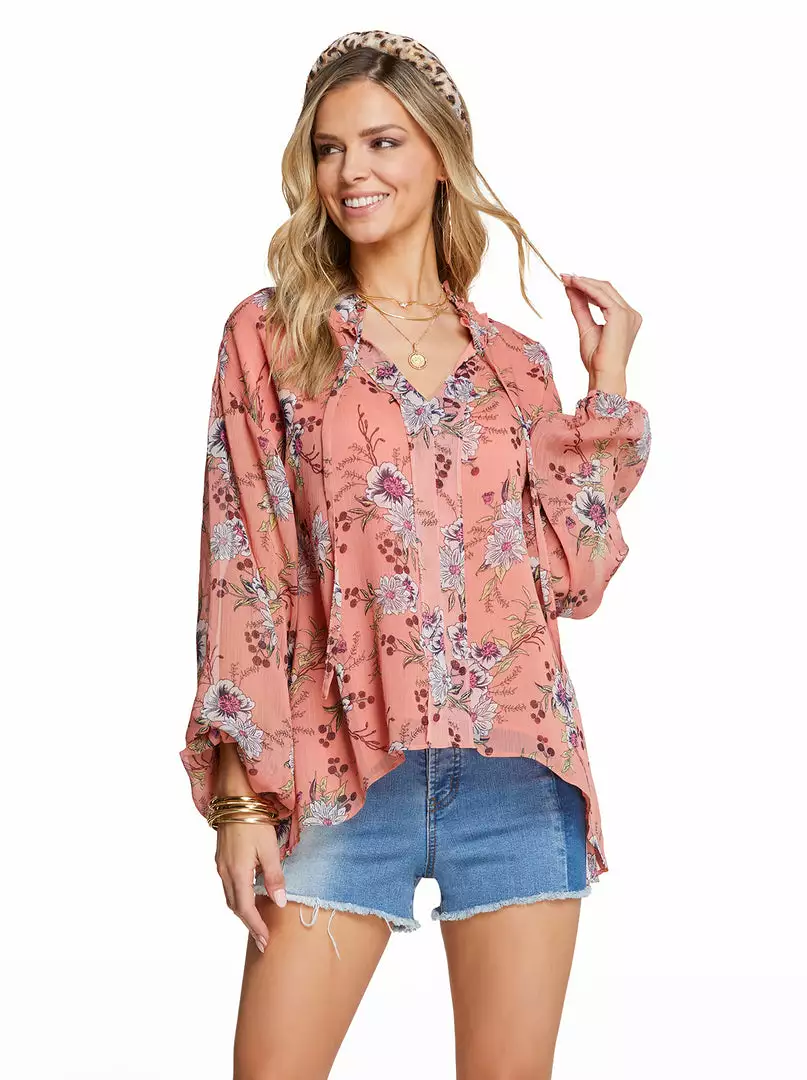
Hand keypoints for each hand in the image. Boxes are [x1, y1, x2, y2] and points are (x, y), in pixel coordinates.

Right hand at [215, 820, 286, 953]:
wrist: (234, 797)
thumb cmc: (254, 820)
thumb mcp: (269, 848)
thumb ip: (274, 876)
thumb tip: (279, 902)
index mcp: (238, 873)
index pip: (246, 909)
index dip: (256, 926)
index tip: (265, 941)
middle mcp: (225, 872)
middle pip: (235, 907)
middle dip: (249, 924)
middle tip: (262, 938)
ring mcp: (220, 865)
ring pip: (230, 897)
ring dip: (242, 911)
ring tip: (256, 922)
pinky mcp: (221, 858)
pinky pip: (228, 885)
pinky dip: (238, 897)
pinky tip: (249, 896)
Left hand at [559, 273, 641, 395]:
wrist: (603, 374)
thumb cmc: (597, 359)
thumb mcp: (585, 328)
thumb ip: (580, 307)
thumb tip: (571, 290)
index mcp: (626, 318)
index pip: (607, 295)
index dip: (588, 286)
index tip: (570, 281)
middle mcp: (631, 314)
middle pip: (607, 289)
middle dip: (585, 281)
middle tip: (566, 276)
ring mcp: (628, 314)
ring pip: (605, 289)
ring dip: (584, 282)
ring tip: (567, 279)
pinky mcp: (621, 315)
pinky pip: (601, 296)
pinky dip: (587, 288)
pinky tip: (574, 285)